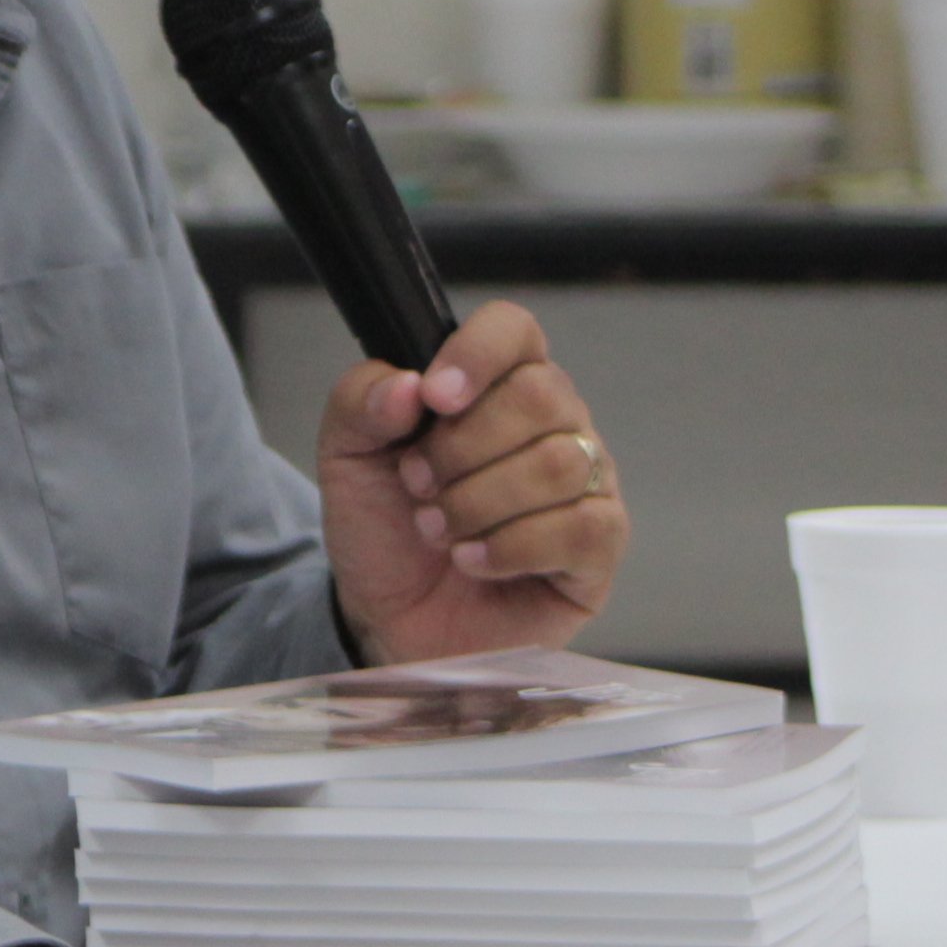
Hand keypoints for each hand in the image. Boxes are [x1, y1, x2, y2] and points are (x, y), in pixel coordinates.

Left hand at [314, 297, 622, 658]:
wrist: (388, 616)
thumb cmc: (383, 527)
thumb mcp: (346, 458)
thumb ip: (361, 404)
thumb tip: (406, 386)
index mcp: (496, 384)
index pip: (513, 330)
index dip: (476, 354)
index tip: (433, 398)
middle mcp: (553, 423)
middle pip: (540, 395)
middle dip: (461, 448)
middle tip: (418, 485)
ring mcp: (586, 482)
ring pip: (558, 463)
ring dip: (477, 502)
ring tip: (437, 528)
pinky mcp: (600, 545)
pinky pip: (582, 527)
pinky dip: (511, 546)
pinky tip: (473, 559)